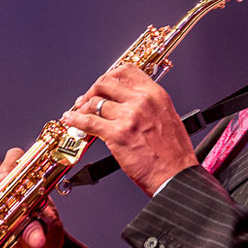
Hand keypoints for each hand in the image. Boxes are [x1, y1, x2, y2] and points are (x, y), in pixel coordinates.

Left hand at [61, 65, 197, 195]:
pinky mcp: (117, 134)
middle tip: (85, 100)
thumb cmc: (174, 155)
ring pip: (94, 102)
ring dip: (81, 108)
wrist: (177, 176)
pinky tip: (70, 121)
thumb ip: (147, 106)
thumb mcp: (167, 118)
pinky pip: (88, 122)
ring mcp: (129, 116)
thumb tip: (125, 103)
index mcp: (156, 94)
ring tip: (77, 114)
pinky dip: (75, 120)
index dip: (109, 76)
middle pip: (105, 83)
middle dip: (92, 91)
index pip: (126, 71)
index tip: (102, 85)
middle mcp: (142, 100)